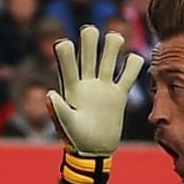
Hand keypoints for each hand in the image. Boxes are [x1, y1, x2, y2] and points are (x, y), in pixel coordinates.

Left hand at [46, 24, 143, 158]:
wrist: (93, 151)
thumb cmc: (76, 139)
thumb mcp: (66, 126)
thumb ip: (59, 110)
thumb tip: (48, 94)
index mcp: (71, 87)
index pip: (66, 61)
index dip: (64, 50)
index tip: (64, 44)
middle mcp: (87, 82)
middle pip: (88, 51)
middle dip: (89, 38)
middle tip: (90, 31)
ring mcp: (104, 86)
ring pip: (109, 56)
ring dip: (112, 43)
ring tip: (115, 39)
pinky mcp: (119, 94)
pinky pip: (130, 72)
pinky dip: (134, 63)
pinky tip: (133, 62)